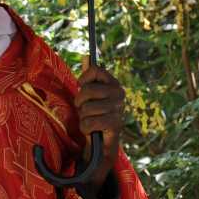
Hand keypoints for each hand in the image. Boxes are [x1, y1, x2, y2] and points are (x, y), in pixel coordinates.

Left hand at [74, 62, 124, 186]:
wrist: (102, 142)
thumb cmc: (94, 114)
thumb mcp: (89, 95)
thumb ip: (89, 76)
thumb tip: (86, 56)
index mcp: (113, 83)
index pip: (96, 70)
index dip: (84, 79)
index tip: (82, 87)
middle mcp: (119, 93)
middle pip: (88, 90)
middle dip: (80, 102)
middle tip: (84, 110)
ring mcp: (119, 108)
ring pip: (87, 108)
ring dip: (83, 117)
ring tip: (89, 120)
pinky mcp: (116, 124)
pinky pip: (90, 122)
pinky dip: (86, 128)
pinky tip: (91, 130)